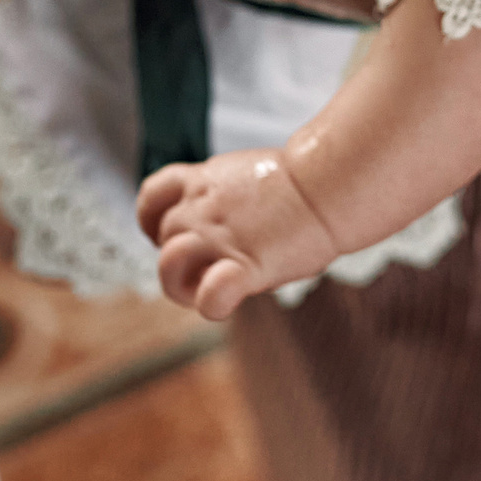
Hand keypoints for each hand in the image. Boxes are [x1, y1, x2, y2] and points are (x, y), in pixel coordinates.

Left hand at [136, 149, 341, 320]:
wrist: (329, 184)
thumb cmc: (303, 184)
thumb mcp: (247, 177)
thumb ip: (223, 200)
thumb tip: (225, 227)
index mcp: (203, 181)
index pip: (151, 198)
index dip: (154, 221)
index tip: (176, 234)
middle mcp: (201, 208)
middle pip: (162, 237)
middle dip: (180, 256)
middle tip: (211, 266)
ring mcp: (217, 236)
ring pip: (168, 264)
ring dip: (182, 280)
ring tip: (209, 283)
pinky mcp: (243, 265)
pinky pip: (208, 297)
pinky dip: (212, 304)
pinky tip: (230, 298)